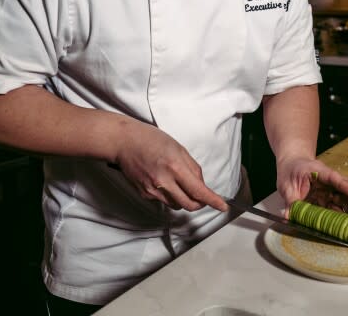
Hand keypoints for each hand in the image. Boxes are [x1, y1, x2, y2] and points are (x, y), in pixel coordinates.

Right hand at [112, 122, 226, 212]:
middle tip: (202, 196)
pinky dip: (169, 194)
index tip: (222, 207)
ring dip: (183, 199)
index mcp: (175, 166)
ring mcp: (152, 190)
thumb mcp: (178, 148)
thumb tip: (201, 185)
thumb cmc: (151, 140)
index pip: (198, 190)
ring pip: (177, 205)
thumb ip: (192, 168)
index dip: (213, 201)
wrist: (124, 142)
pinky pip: (163, 200)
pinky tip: (162, 180)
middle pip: (189, 205)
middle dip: (199, 203)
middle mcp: (164, 181)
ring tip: (177, 181)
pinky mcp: (145, 194)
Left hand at [276, 157, 347, 217]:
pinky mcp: (327, 198)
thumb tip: (288, 216)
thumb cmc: (290, 170)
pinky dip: (343, 214)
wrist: (292, 164)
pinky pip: (337, 206)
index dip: (346, 186)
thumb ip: (290, 201)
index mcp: (319, 172)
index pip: (335, 178)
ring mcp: (329, 190)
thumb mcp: (286, 185)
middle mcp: (328, 181)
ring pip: (344, 199)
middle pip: (346, 189)